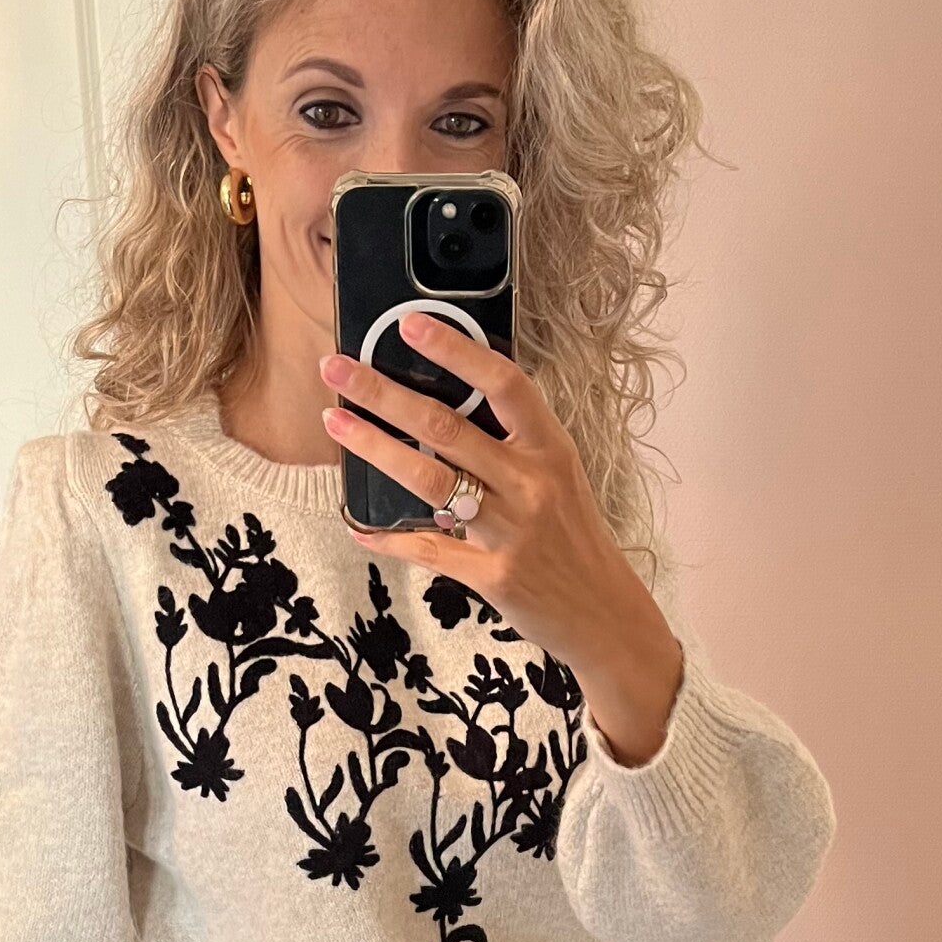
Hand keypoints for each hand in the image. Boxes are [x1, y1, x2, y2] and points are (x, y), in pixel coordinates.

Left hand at [319, 315, 684, 765]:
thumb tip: (452, 405)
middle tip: (336, 369)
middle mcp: (532, 485)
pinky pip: (429, 550)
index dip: (456, 350)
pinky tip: (359, 526)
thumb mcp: (560, 480)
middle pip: (447, 427)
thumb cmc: (576, 542)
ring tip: (336, 423)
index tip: (410, 325)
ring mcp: (511, 532)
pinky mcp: (493, 577)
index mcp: (552, 450)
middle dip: (383, 393)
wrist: (605, 616)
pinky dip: (390, 538)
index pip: (504, 384)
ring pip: (429, 480)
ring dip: (375, 448)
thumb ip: (515, 446)